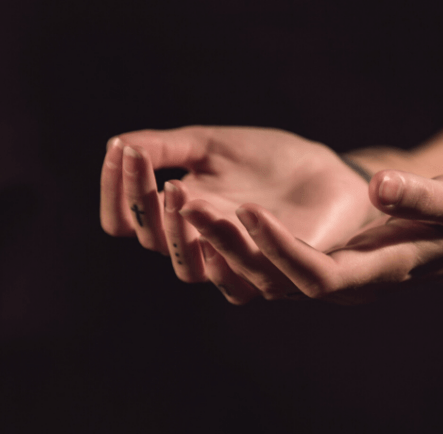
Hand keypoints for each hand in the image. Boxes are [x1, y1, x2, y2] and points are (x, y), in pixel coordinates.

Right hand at [100, 126, 378, 291]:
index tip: (121, 150)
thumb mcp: (211, 145)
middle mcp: (200, 244)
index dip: (116, 190)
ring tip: (179, 188)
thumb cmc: (267, 160)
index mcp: (179, 214)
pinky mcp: (274, 271)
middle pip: (152, 242)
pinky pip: (242, 280)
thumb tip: (117, 146)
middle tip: (148, 163)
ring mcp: (235, 261)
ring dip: (178, 231)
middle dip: (143, 203)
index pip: (128, 220)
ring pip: (190, 269)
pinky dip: (229, 248)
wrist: (326, 172)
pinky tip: (231, 212)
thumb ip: (167, 148)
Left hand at [189, 169, 442, 304]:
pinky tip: (203, 216)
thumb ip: (420, 195)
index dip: (281, 249)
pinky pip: (265, 264)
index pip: (318, 274)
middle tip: (193, 207)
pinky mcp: (314, 264)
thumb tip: (379, 185)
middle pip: (276, 280)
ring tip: (184, 204)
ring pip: (262, 276)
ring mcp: (326, 277)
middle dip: (234, 247)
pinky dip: (233, 245)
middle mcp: (341, 285)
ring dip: (222, 244)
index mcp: (373, 274)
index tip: (250, 212)